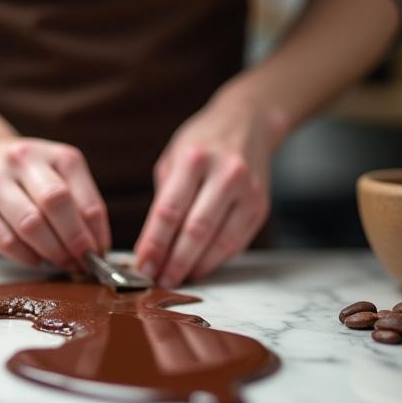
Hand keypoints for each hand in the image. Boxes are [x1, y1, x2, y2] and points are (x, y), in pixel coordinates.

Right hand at [0, 137, 110, 267]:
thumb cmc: (30, 177)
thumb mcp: (62, 178)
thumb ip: (81, 207)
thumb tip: (97, 249)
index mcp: (55, 154)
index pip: (84, 198)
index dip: (96, 232)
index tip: (99, 253)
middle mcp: (21, 160)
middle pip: (55, 204)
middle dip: (74, 241)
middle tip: (82, 262)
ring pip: (29, 224)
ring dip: (52, 252)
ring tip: (62, 262)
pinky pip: (5, 241)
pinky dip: (27, 257)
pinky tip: (36, 259)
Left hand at [135, 92, 282, 286]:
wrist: (248, 122)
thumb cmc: (202, 142)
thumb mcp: (173, 158)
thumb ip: (163, 199)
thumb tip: (150, 246)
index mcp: (195, 159)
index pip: (169, 211)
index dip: (154, 243)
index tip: (141, 265)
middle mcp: (225, 174)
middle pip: (196, 230)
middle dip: (174, 262)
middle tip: (156, 280)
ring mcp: (248, 191)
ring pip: (220, 242)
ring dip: (195, 267)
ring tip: (175, 279)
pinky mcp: (260, 205)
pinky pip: (237, 242)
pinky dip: (215, 260)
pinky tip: (198, 268)